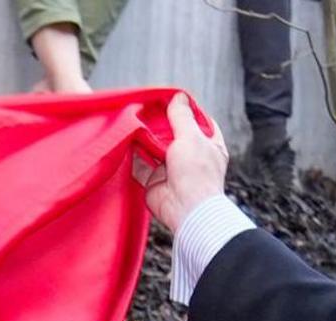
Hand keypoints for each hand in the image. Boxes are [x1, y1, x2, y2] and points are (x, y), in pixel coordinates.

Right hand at [134, 94, 226, 234]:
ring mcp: (171, 169)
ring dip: (145, 137)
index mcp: (209, 145)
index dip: (187, 110)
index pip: (200, 122)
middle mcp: (191, 157)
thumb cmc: (196, 173)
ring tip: (134, 121)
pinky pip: (140, 165)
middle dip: (161, 123)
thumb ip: (182, 116)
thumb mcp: (191, 136)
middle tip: (147, 108)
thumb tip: (179, 96)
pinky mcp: (154, 181)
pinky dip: (133, 155)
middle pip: (174, 134)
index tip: (173, 99)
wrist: (186, 209)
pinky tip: (126, 141)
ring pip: (155, 148)